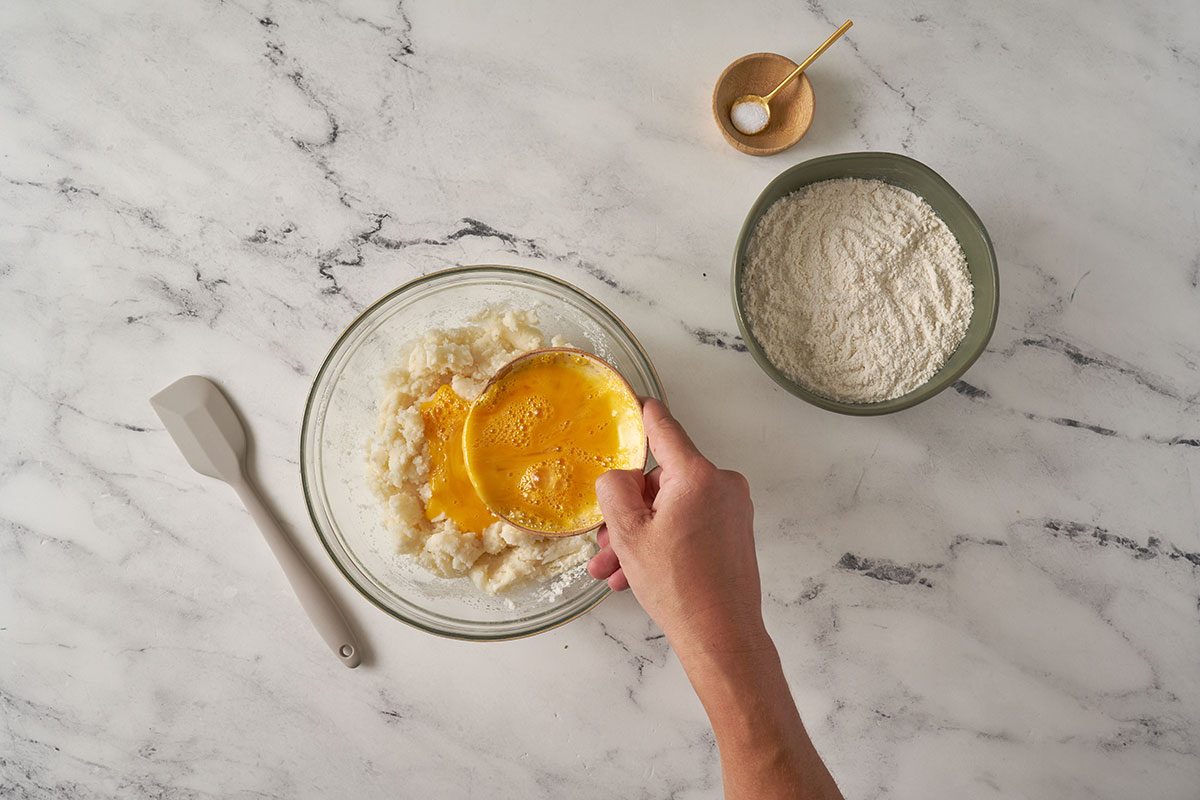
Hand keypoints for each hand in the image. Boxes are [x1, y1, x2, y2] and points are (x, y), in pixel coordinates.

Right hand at [587, 398, 769, 656]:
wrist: (723, 638)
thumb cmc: (679, 587)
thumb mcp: (629, 534)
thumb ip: (615, 490)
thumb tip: (620, 475)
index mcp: (699, 476)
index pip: (663, 427)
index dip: (639, 413)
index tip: (628, 397)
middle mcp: (722, 485)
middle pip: (661, 480)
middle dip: (627, 511)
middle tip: (602, 542)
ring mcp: (732, 510)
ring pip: (670, 510)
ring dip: (638, 536)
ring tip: (611, 569)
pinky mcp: (734, 533)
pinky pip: (688, 526)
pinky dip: (662, 544)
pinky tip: (634, 576)